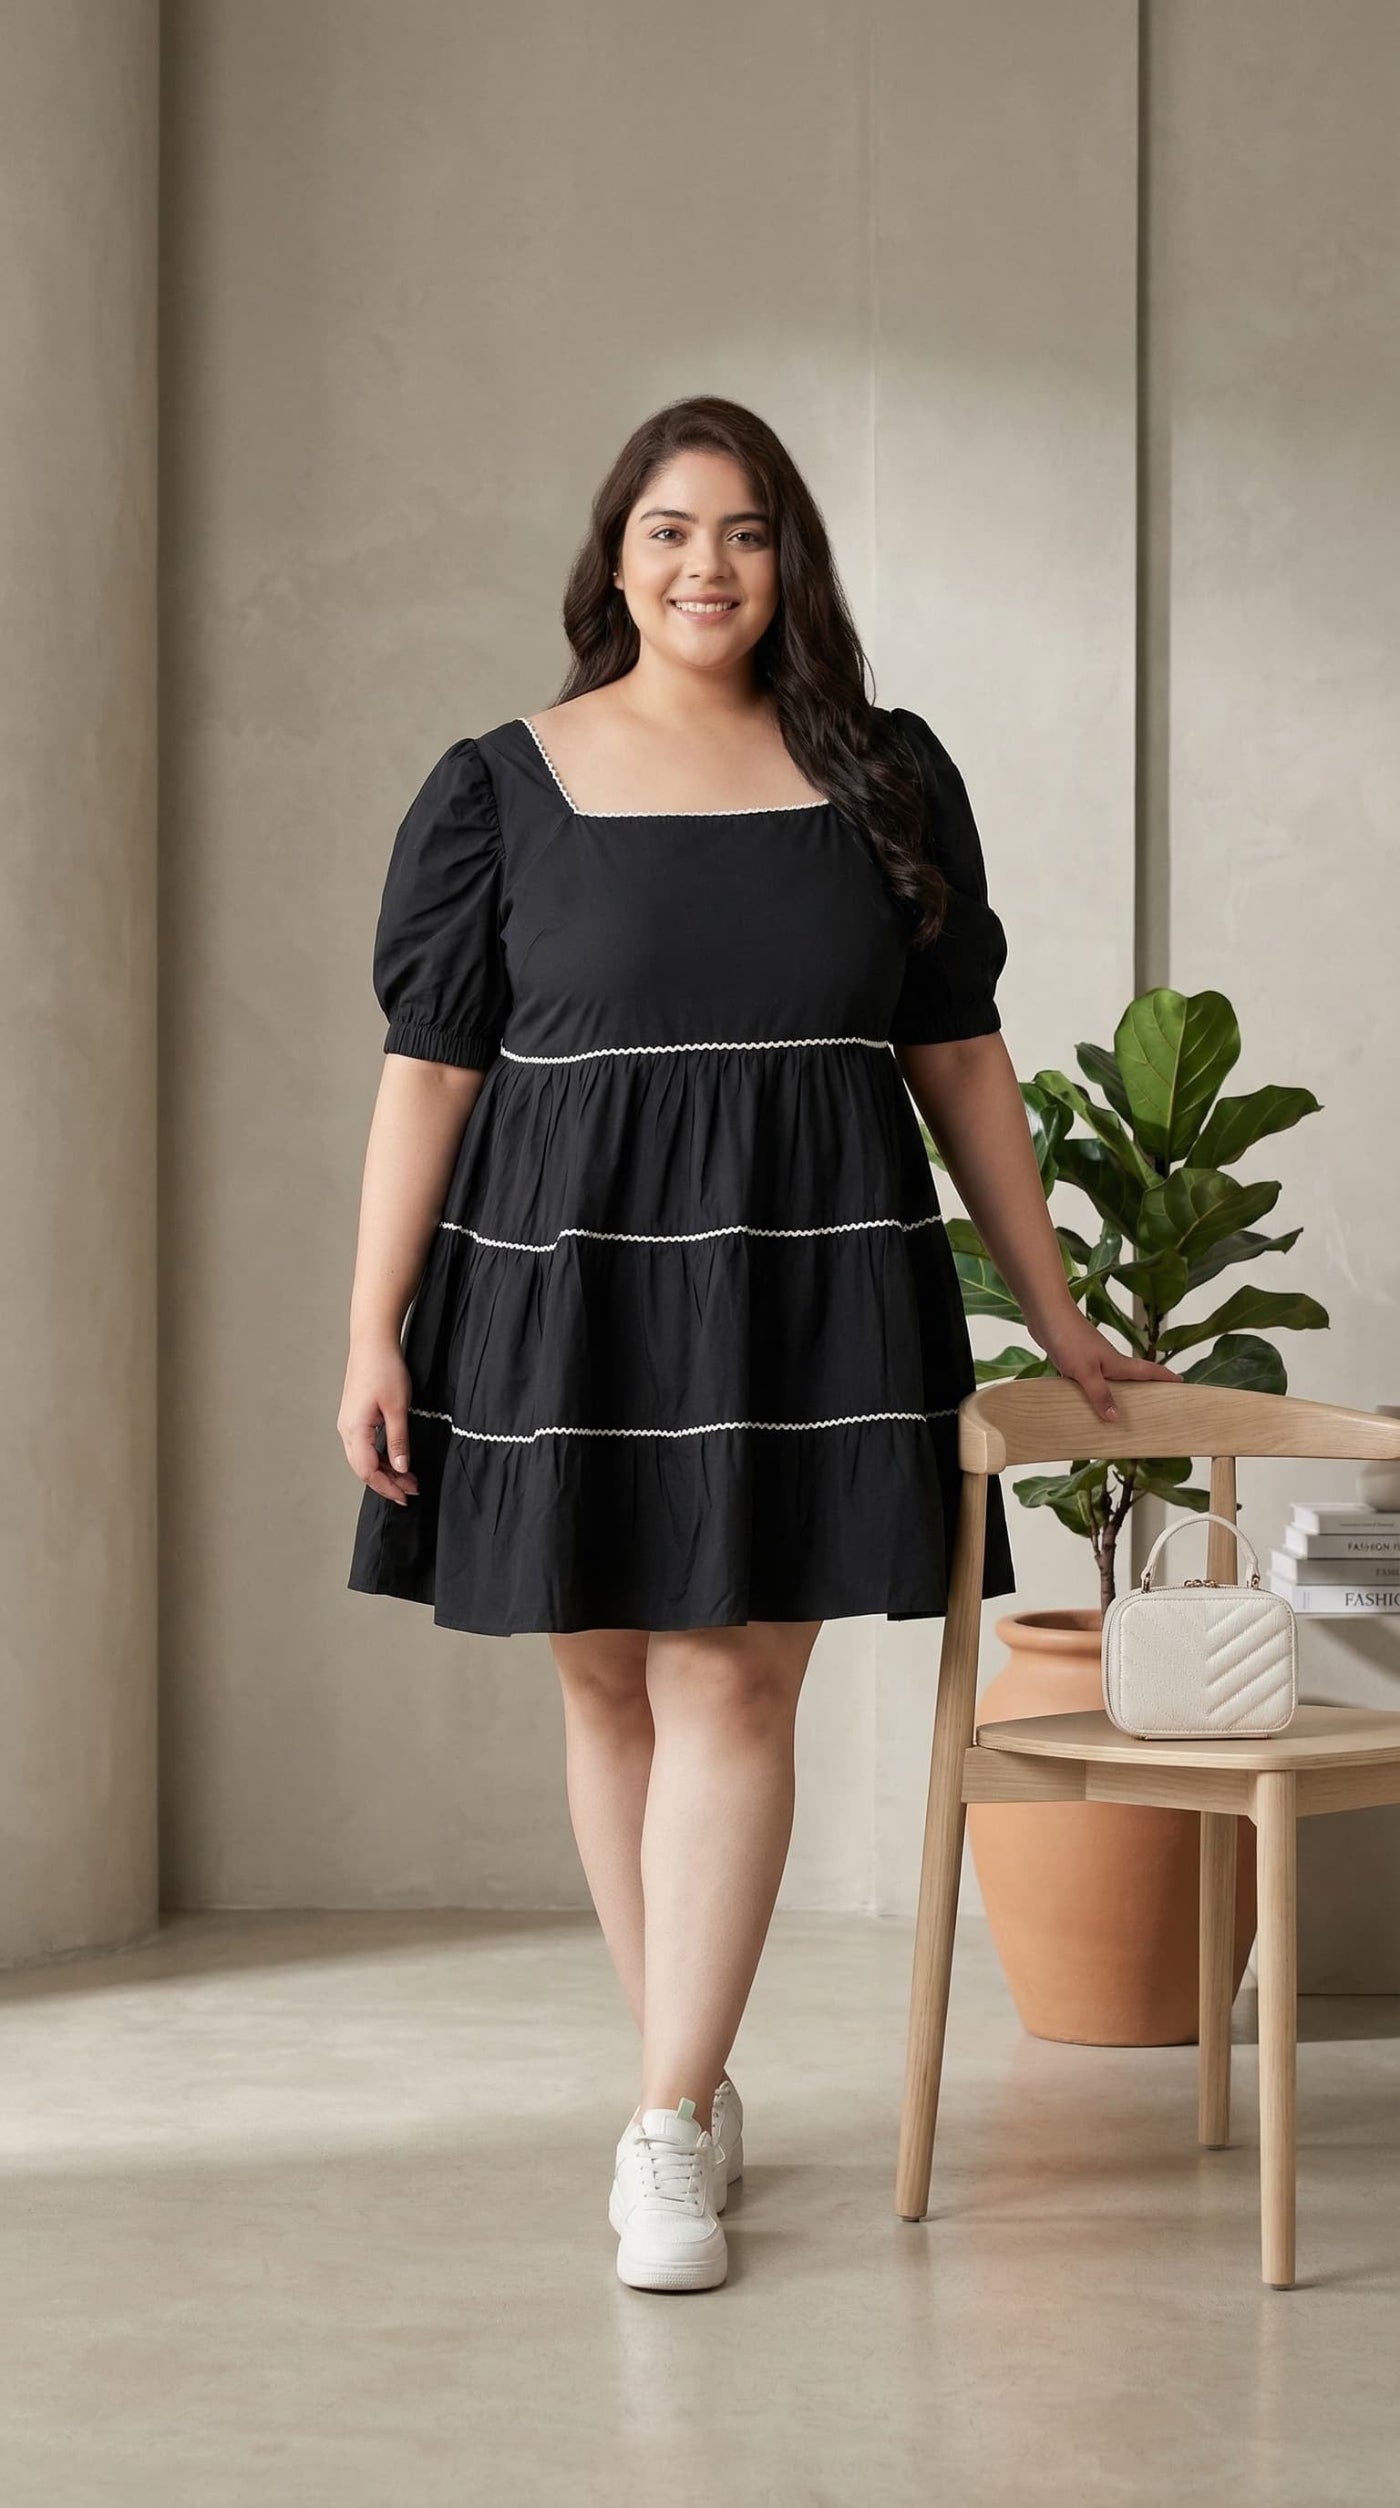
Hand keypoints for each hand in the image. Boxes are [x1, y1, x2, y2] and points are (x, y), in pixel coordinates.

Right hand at [338, 1337, 419, 1506]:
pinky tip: (395, 1459)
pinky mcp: (354, 1416)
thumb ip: (399, 1440)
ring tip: (409, 1477)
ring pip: (363, 1458)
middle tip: (412, 1489)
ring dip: (385, 1470)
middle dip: (388, 1482)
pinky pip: (364, 1446)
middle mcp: (346, 1429)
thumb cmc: (384, 1369)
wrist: (372, 1342)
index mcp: (354, 1430)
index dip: (387, 1487)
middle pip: (363, 1468)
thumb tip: (401, 1468)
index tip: (406, 1496)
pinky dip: (380, 1457)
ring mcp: (348, 1423)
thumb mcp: (398, 1407)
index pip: (368, 1471)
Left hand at [1034, 1306, 1183, 1425]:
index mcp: (1117, 1363)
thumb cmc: (1069, 1337)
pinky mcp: (1075, 1362)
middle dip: (1145, 1390)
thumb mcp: (1086, 1371)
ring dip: (1116, 1395)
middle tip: (1156, 1406)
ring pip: (1109, 1382)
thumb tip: (1116, 1418)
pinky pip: (1088, 1383)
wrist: (1046, 1314)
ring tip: (1121, 1414)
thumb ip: (1100, 1394)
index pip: (1149, 1371)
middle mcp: (1108, 1362)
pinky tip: (1084, 1405)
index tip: (1182, 1382)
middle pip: (1132, 1378)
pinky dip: (1091, 1394)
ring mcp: (1092, 1361)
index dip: (1166, 1377)